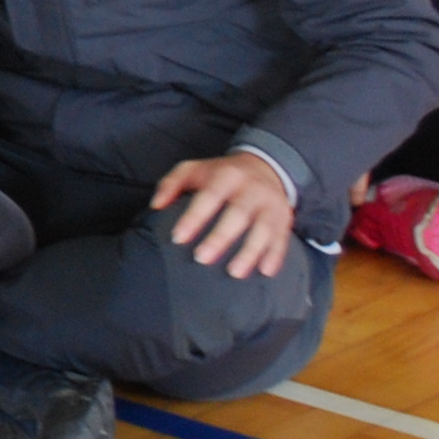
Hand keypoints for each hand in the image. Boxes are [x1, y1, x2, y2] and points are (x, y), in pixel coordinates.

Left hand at [150, 151, 297, 278]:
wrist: (265, 165)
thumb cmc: (220, 174)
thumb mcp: (193, 169)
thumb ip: (171, 184)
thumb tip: (155, 206)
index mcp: (226, 176)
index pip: (209, 196)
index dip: (194, 217)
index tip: (178, 238)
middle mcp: (251, 189)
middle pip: (237, 214)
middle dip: (220, 237)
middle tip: (201, 258)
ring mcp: (270, 204)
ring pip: (263, 228)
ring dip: (250, 251)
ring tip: (235, 272)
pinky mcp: (283, 218)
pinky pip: (281, 238)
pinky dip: (275, 255)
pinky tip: (266, 272)